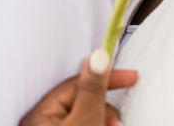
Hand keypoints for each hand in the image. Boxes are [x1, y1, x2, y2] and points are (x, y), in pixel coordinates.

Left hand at [20, 49, 137, 125]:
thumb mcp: (85, 120)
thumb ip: (92, 89)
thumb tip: (98, 56)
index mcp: (41, 112)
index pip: (79, 83)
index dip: (107, 78)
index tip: (132, 76)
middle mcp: (44, 122)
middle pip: (85, 101)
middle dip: (105, 110)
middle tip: (114, 125)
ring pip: (88, 116)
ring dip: (104, 121)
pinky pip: (86, 124)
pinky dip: (97, 125)